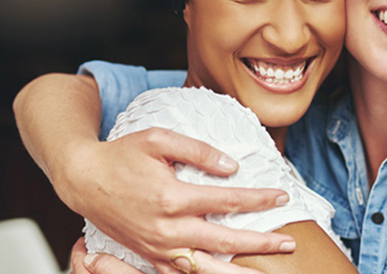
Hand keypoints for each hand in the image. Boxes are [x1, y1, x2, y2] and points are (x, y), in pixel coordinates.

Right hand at [61, 128, 294, 272]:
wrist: (83, 180)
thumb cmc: (122, 156)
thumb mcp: (159, 139)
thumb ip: (199, 150)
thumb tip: (232, 167)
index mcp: (172, 198)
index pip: (228, 201)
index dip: (259, 200)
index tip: (282, 197)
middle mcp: (167, 229)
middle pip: (225, 241)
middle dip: (261, 244)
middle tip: (289, 244)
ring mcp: (157, 248)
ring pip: (206, 268)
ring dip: (238, 271)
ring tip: (266, 273)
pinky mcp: (149, 256)